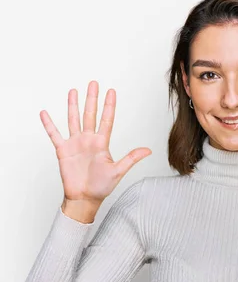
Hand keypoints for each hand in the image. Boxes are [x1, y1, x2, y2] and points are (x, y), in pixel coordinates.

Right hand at [40, 80, 151, 205]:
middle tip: (94, 83)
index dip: (109, 105)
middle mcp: (89, 140)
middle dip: (92, 99)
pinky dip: (49, 124)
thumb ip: (131, 158)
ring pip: (74, 120)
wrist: (85, 198)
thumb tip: (148, 150)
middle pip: (90, 114)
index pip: (106, 120)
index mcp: (102, 143)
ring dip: (73, 105)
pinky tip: (45, 113)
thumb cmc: (102, 187)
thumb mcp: (118, 171)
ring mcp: (75, 144)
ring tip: (73, 91)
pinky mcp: (63, 151)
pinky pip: (54, 135)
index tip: (111, 91)